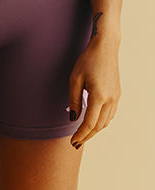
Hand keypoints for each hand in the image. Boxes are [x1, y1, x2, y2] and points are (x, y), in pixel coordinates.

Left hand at [68, 32, 120, 147]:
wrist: (105, 47)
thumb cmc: (87, 60)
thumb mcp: (75, 78)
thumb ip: (74, 99)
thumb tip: (72, 117)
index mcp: (99, 96)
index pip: (89, 123)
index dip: (80, 135)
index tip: (72, 141)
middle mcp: (110, 100)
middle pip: (98, 126)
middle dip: (87, 136)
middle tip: (76, 142)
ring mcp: (116, 98)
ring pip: (105, 122)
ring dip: (94, 130)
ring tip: (83, 134)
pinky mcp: (117, 94)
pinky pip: (110, 114)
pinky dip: (101, 121)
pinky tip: (93, 121)